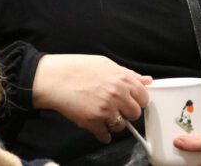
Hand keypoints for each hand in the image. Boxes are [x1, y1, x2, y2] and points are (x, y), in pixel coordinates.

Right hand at [31, 54, 150, 143]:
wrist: (54, 78)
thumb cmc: (77, 68)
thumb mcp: (106, 64)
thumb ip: (129, 74)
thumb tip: (146, 80)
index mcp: (122, 79)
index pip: (144, 97)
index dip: (137, 100)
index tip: (131, 101)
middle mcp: (117, 94)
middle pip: (135, 114)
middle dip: (127, 112)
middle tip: (116, 107)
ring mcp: (105, 109)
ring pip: (121, 126)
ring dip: (114, 123)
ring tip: (103, 114)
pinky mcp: (93, 122)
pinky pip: (105, 136)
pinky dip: (102, 134)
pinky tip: (96, 125)